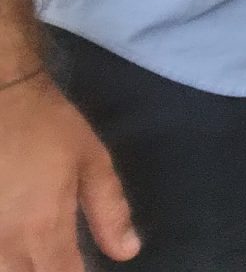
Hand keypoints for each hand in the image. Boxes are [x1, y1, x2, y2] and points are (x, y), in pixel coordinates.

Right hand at [0, 72, 137, 269]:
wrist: (1, 95)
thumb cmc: (49, 127)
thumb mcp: (92, 161)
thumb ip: (110, 210)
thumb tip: (128, 252)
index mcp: (43, 229)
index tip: (82, 269)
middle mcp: (5, 242)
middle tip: (57, 259)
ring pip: (1, 269)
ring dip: (18, 265)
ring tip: (35, 253)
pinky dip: (1, 253)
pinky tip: (13, 246)